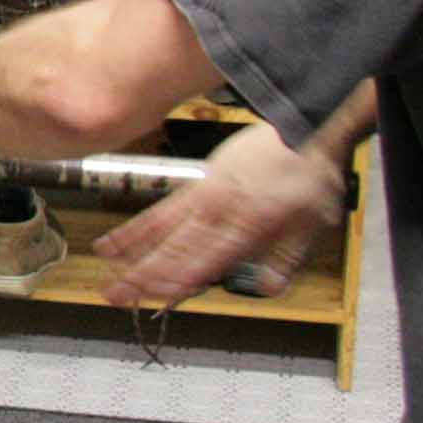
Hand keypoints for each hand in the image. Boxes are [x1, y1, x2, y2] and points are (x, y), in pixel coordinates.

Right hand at [93, 121, 342, 307]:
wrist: (303, 124)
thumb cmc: (311, 174)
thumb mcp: (314, 220)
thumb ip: (287, 257)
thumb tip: (269, 288)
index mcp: (248, 226)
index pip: (207, 259)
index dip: (181, 279)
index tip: (156, 297)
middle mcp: (219, 212)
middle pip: (175, 249)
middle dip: (144, 276)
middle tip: (115, 296)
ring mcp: (204, 197)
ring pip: (162, 231)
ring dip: (133, 256)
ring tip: (108, 275)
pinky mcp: (196, 183)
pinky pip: (162, 210)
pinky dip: (137, 228)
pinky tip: (116, 242)